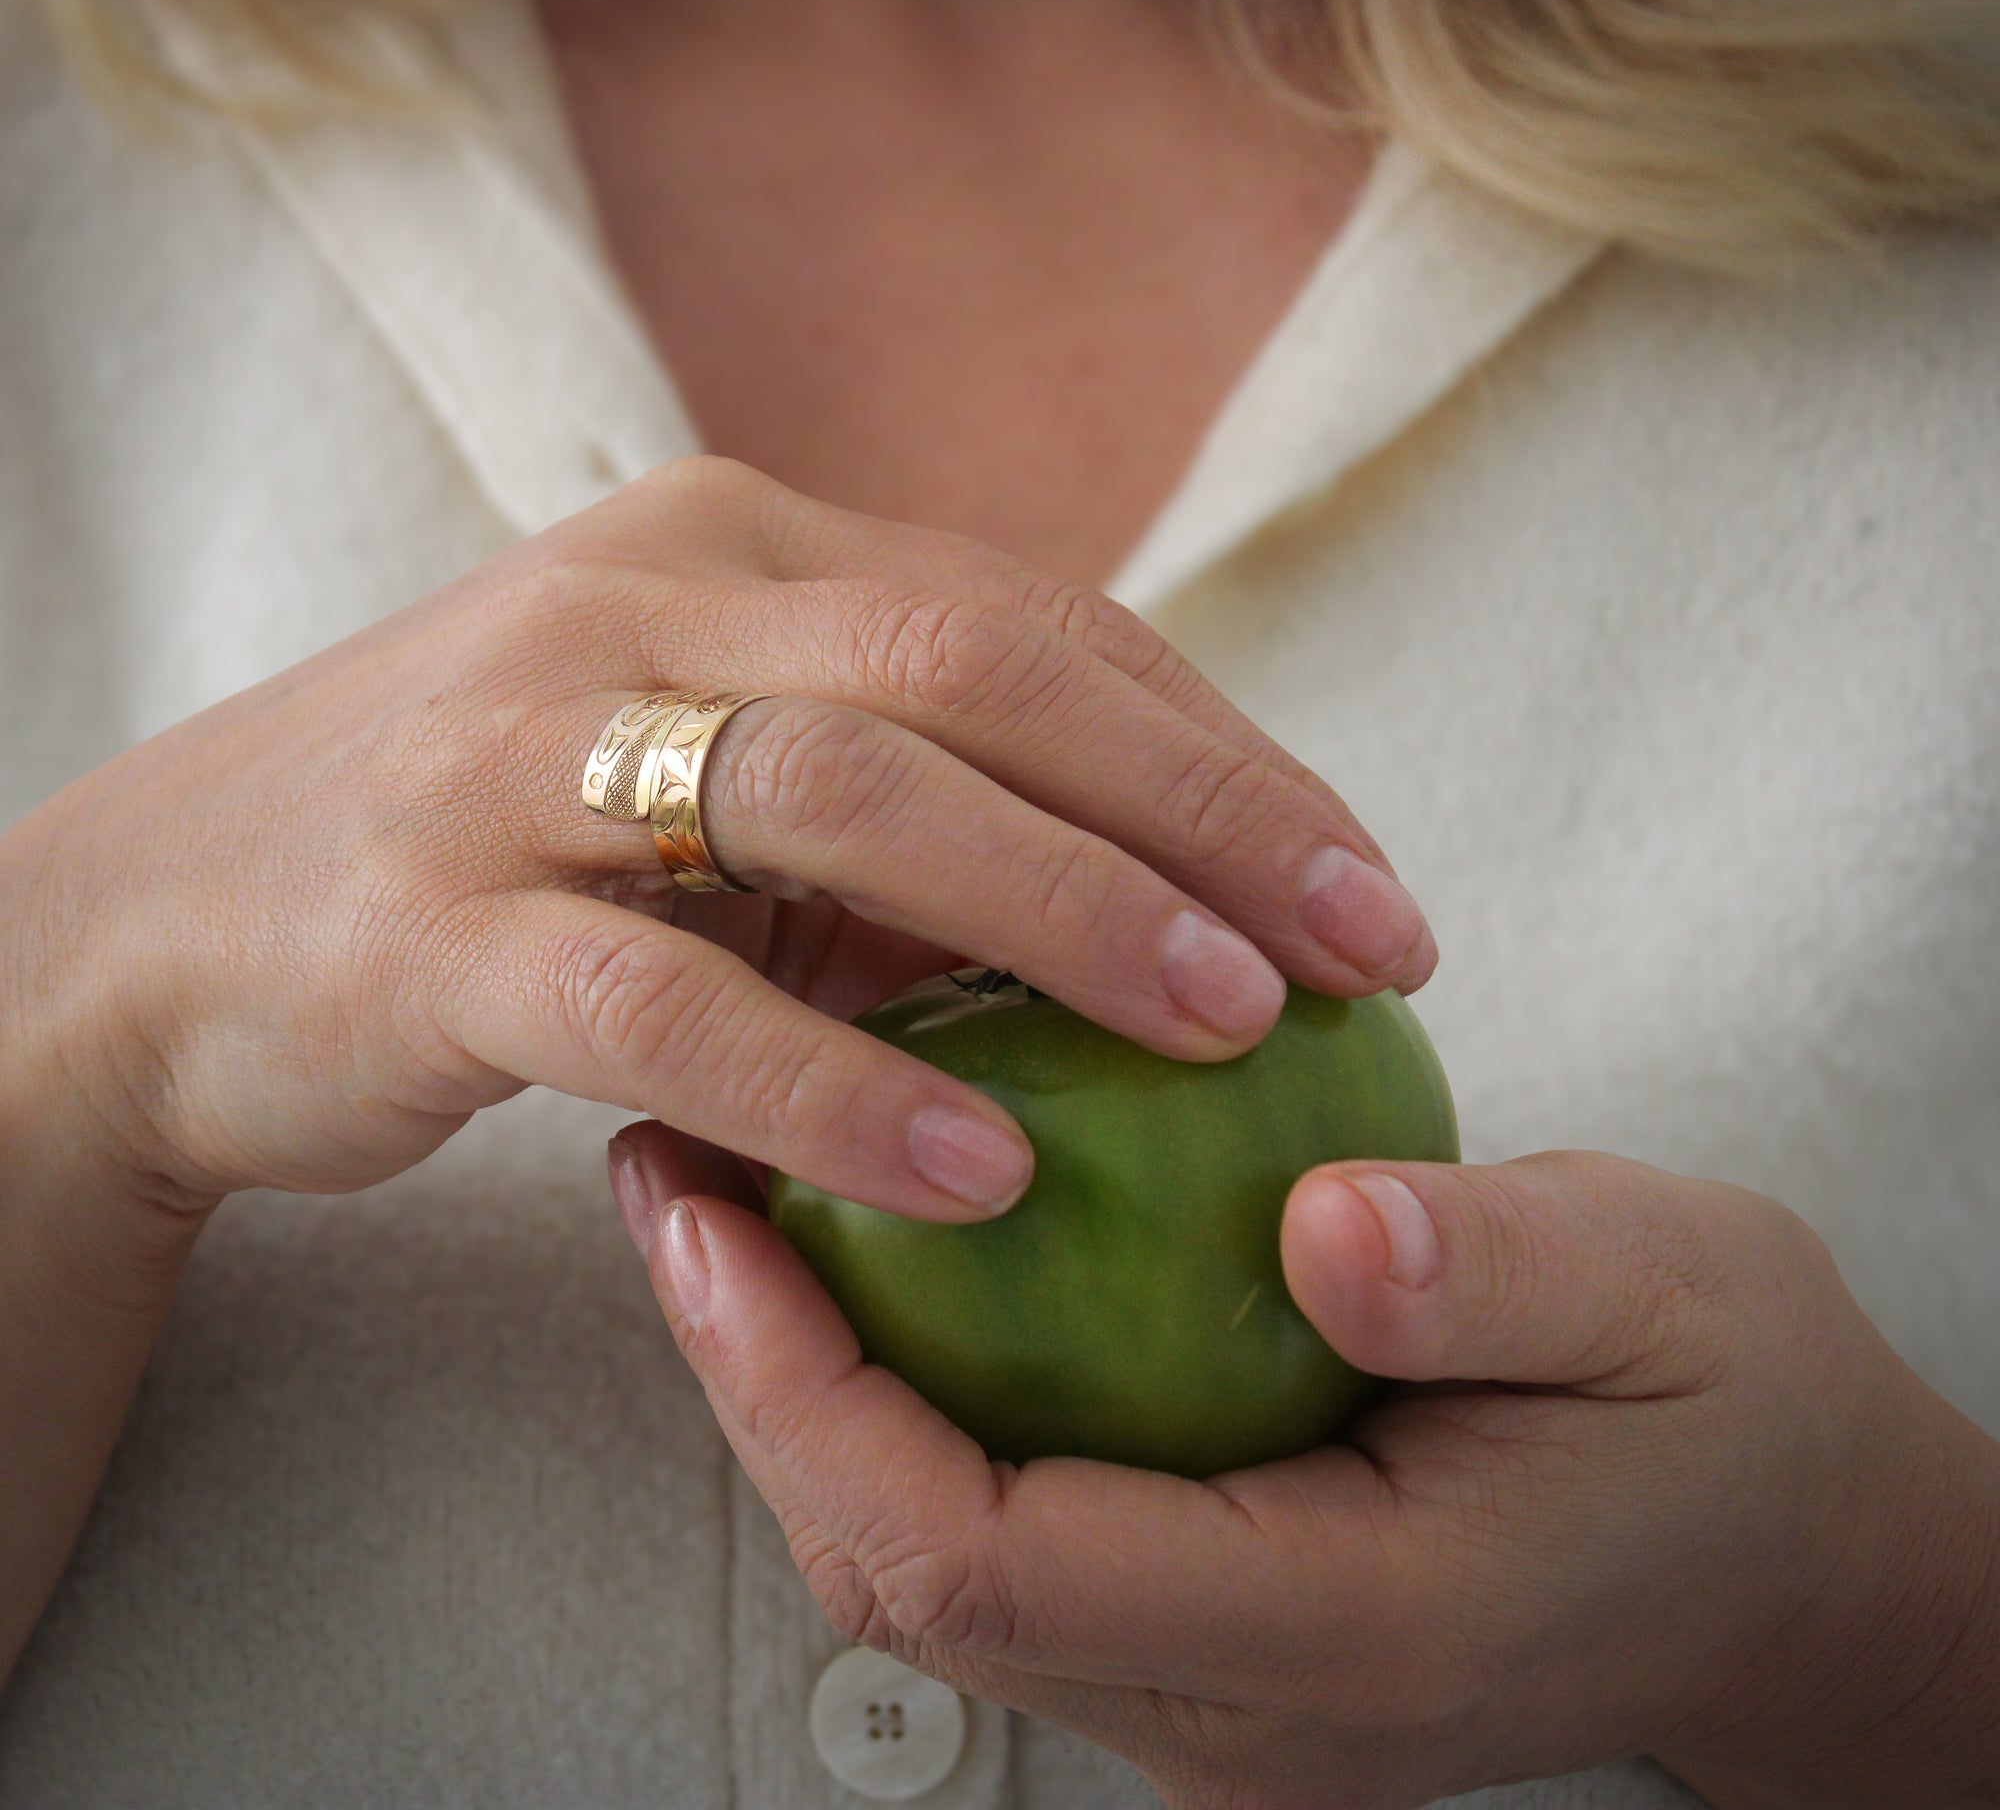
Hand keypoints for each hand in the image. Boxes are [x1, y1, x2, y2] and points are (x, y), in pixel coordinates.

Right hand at [0, 456, 1431, 1216]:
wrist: (167, 925)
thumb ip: (895, 796)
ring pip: (839, 788)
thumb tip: (1152, 893)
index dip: (1218, 751)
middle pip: (972, 665)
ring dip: (1060, 910)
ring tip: (1227, 1029)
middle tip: (1363, 944)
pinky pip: (665, 996)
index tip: (1360, 881)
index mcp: (729, 542)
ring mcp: (524, 749)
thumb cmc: (497, 847)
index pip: (1031, 619)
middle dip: (1196, 805)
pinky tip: (984, 1168)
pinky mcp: (432, 923)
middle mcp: (637, 602)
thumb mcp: (703, 777)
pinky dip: (837, 1082)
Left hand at [615, 1133, 1999, 1808]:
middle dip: (752, 1384)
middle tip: (670, 1171)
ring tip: (724, 1187)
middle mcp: (1238, 1707)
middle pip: (912, 1579)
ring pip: (929, 1563)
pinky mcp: (1197, 1624)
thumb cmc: (1732, 1411)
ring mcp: (1208, 1685)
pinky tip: (874, 1247)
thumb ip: (1504, 1276)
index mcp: (1349, 1639)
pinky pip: (995, 1521)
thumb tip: (1317, 1236)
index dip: (817, 1400)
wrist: (1780, 1554)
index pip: (999, 1564)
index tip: (717, 1216)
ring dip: (800, 1383)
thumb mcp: (1673, 1296)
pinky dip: (898, 1392)